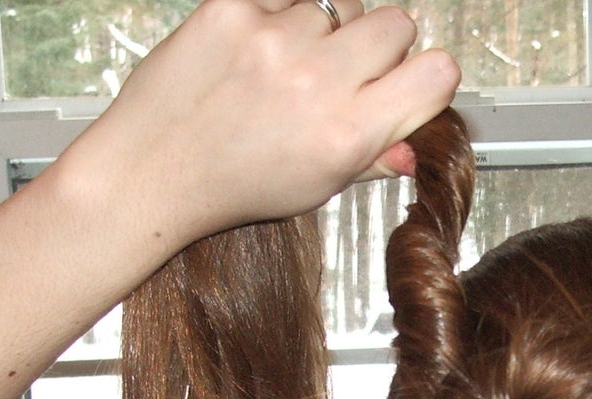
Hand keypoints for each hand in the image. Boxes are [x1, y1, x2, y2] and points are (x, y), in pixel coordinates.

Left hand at [57, 0, 460, 254]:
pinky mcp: (235, 8)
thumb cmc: (230, 185)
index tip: (405, 84)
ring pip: (338, 5)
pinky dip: (277, 14)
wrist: (154, 169)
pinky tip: (256, 50)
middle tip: (340, 74)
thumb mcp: (314, 188)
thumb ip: (370, 158)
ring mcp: (276, 41)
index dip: (426, 78)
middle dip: (377, 46)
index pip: (437, 74)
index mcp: (347, 137)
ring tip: (282, 70)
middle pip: (397, 23)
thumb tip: (411, 144)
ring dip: (320, 30)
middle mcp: (318, 85)